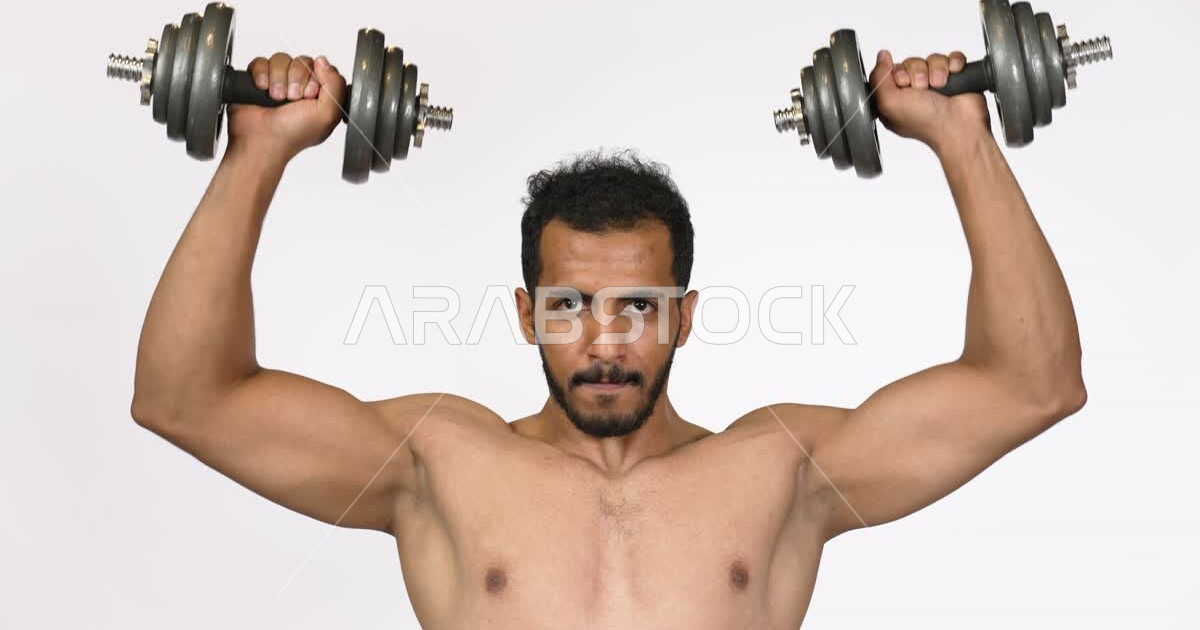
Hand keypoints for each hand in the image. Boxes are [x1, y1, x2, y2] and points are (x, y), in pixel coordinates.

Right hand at [227, 54, 346, 161]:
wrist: (261, 140)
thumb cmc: (293, 134)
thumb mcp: (327, 114)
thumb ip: (335, 85)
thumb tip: (323, 61)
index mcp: (320, 96)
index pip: (323, 68)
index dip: (316, 78)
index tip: (310, 95)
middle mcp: (300, 87)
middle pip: (302, 61)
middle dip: (296, 79)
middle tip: (292, 99)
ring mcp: (279, 82)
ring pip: (282, 59)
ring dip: (278, 79)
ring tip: (276, 98)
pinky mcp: (259, 78)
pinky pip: (261, 61)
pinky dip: (261, 74)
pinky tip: (262, 89)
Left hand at [869, 50, 990, 153]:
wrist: (959, 125)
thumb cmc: (925, 122)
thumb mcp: (889, 103)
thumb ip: (878, 78)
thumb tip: (881, 55)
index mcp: (896, 99)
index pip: (892, 70)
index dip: (898, 73)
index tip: (904, 85)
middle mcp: (914, 92)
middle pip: (912, 62)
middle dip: (918, 72)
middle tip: (923, 89)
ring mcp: (935, 85)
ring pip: (932, 59)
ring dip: (937, 70)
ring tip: (940, 86)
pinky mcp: (954, 78)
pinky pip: (952, 57)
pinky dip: (954, 64)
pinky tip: (954, 75)